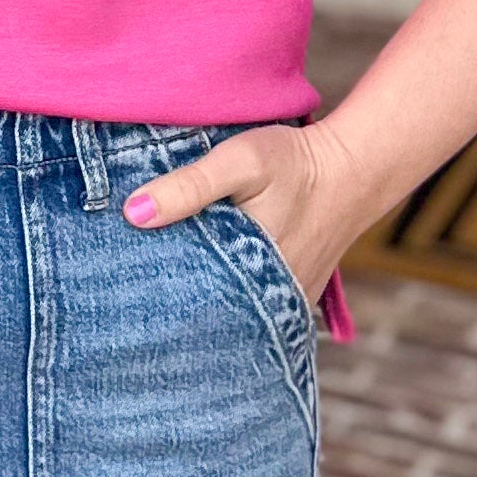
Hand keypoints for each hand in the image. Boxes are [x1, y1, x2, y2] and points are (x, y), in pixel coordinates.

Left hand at [121, 120, 358, 306]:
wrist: (353, 170)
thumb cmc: (295, 163)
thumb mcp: (239, 161)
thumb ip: (189, 186)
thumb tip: (133, 213)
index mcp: (250, 274)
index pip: (187, 301)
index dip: (153, 292)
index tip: (123, 282)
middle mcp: (271, 301)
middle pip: (206, 313)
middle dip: (173, 304)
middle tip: (134, 292)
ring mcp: (287, 306)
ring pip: (231, 314)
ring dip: (202, 303)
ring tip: (161, 293)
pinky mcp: (294, 298)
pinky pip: (254, 309)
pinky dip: (230, 299)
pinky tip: (205, 285)